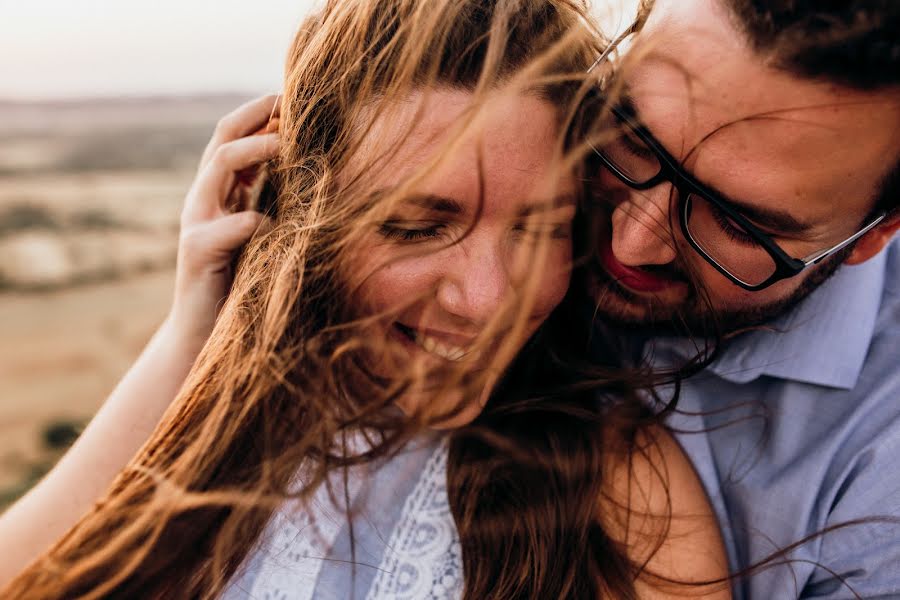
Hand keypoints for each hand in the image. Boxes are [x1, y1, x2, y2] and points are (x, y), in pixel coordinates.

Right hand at [168, 94, 280, 348]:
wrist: (203, 333)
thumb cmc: (241, 283)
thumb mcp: (262, 238)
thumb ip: (274, 207)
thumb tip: (319, 178)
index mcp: (220, 192)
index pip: (233, 136)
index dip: (260, 113)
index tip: (294, 99)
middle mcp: (204, 198)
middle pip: (223, 138)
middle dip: (256, 116)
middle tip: (291, 105)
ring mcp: (196, 222)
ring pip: (218, 167)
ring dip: (255, 150)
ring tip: (287, 144)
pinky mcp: (197, 253)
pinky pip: (227, 227)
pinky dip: (252, 221)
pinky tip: (273, 224)